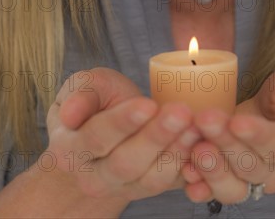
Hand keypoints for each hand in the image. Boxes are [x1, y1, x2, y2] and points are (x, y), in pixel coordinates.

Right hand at [46, 68, 200, 202]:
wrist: (106, 131)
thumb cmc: (95, 102)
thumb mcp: (84, 87)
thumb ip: (80, 94)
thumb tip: (71, 114)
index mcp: (70, 149)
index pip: (96, 138)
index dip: (123, 122)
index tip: (147, 104)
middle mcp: (94, 176)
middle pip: (125, 163)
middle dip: (156, 137)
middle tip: (181, 112)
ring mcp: (123, 187)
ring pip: (151, 178)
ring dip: (176, 151)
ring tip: (195, 125)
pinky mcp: (150, 188)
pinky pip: (171, 183)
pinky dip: (189, 165)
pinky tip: (203, 142)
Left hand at [181, 62, 274, 203]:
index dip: (258, 136)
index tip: (236, 121)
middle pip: (252, 165)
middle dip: (226, 143)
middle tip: (204, 120)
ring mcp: (255, 175)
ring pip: (235, 184)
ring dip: (212, 169)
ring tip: (195, 148)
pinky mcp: (234, 173)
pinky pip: (218, 188)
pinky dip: (202, 185)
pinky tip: (186, 173)